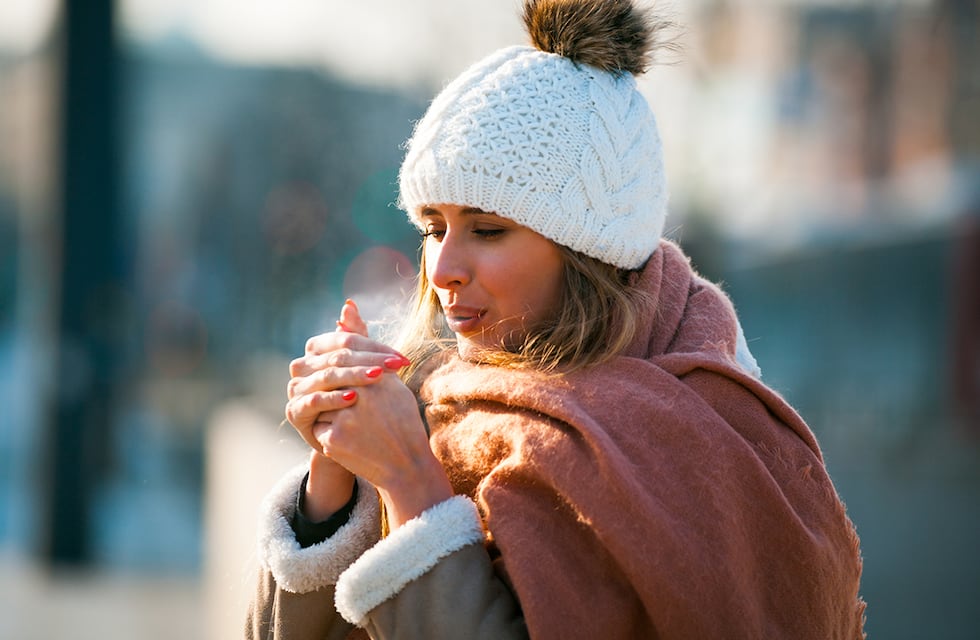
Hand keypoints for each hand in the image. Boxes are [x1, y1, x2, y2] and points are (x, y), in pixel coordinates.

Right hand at [285, 300, 409, 452]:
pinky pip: (314, 401)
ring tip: (378, 377)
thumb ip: (355, 336)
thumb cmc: (357, 397)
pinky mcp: (294, 411)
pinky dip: (334, 399)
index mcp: (316, 349)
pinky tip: (353, 399)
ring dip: (355, 376)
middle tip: (398, 367)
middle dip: (371, 361)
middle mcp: (301, 366)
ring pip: (328, 377)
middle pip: (338, 357)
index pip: (346, 341)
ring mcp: (295, 388)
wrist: (348, 438)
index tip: (403, 358)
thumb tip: (349, 304)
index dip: (375, 347)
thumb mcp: (361, 366)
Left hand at [300, 301, 452, 527]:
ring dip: (327, 408)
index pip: (337, 353)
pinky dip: (327, 430)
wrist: (407, 465)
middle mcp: (360, 392)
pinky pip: (317, 425)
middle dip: (329, 388)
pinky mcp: (333, 439)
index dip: (336, 363)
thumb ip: (364, 341)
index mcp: (375, 374)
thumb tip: (345, 307)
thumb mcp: (388, 377)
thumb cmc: (400, 418)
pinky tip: (348, 440)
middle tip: (345, 400)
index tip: (344, 375)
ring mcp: (344, 417)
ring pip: (317, 400)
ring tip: (349, 421)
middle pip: (325, 378)